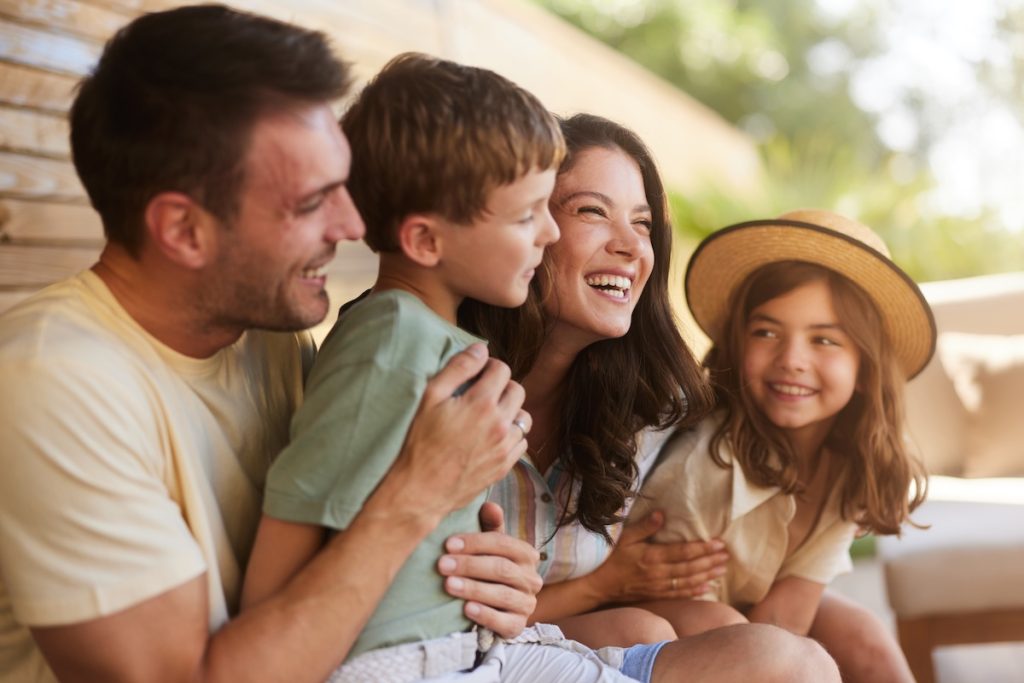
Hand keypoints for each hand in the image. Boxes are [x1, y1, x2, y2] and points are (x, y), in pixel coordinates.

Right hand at [386, 345, 529, 522]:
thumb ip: (459, 368)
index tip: (477, 374)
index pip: (502, 370)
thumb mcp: (431, 397)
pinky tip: (491, 437)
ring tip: (489, 415)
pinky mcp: (505, 466)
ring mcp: (505, 447)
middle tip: (482, 392)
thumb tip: (481, 348)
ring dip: (510, 411)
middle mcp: (500, 424)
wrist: (421, 489)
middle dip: (502, 386)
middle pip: (518, 391)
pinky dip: (511, 436)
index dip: (489, 366)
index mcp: (482, 403)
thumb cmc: (420, 442)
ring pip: (523, 417)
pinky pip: (521, 443)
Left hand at [438, 502, 541, 637]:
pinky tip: (466, 609)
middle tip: (442, 565)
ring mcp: (527, 603)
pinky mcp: (518, 626)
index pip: (502, 544)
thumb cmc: (490, 568)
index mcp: (526, 554)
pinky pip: (504, 621)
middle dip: (469, 565)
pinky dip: (485, 615)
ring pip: (502, 594)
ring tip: (448, 585)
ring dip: (473, 588)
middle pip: (501, 569)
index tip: (448, 544)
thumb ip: (490, 526)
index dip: (475, 543)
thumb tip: (488, 504)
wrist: (499, 607)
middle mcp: (531, 578)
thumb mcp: (490, 547)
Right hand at [588, 510, 727, 602]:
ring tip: (723, 569)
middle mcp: (658, 573)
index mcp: (652, 556)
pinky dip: (695, 591)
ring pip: (689, 582)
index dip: (703, 548)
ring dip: (707, 575)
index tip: (719, 543)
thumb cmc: (610, 558)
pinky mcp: (655, 595)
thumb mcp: (624, 537)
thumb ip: (644, 526)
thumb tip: (662, 513)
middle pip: (690, 568)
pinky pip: (679, 595)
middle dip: (710, 561)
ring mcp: (658, 587)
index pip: (683, 552)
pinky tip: (707, 588)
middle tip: (727, 555)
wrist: (598, 585)